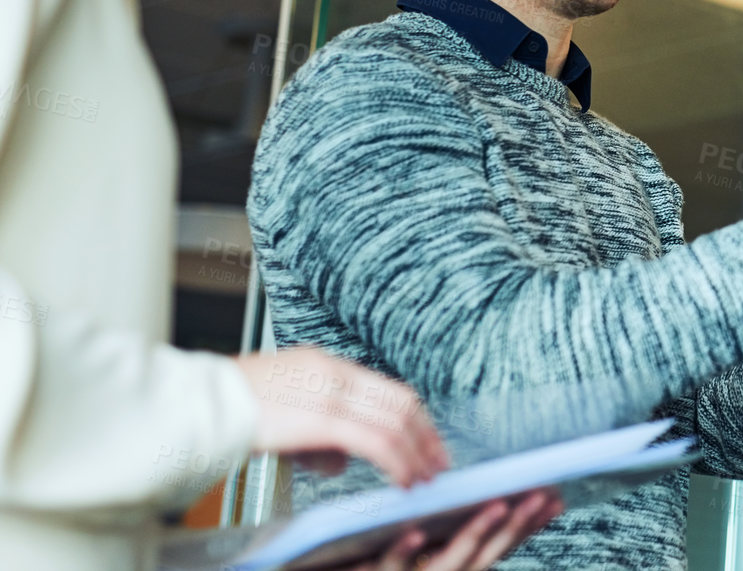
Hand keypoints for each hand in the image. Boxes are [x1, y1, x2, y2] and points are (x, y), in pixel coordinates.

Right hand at [234, 348, 448, 486]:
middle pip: (402, 403)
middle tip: (438, 463)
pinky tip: (402, 480)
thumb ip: (318, 435)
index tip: (428, 441)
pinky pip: (376, 441)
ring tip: (423, 479)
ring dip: (416, 454)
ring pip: (395, 423)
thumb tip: (342, 462)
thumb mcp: (285, 413)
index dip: (416, 418)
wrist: (201, 402)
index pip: (389, 389)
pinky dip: (397, 462)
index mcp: (329, 366)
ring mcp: (332, 395)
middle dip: (426, 436)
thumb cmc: (232, 408)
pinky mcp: (323, 419)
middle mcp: (337, 374)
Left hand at [339, 490, 563, 570]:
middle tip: (543, 496)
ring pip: (452, 563)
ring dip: (477, 533)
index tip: (557, 498)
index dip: (529, 525)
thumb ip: (443, 527)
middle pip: (487, 554)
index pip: (498, 545)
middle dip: (518, 526)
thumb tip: (480, 488)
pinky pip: (393, 570)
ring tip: (499, 504)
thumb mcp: (415, 548)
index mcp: (451, 566)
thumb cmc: (371, 562)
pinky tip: (413, 534)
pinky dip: (405, 553)